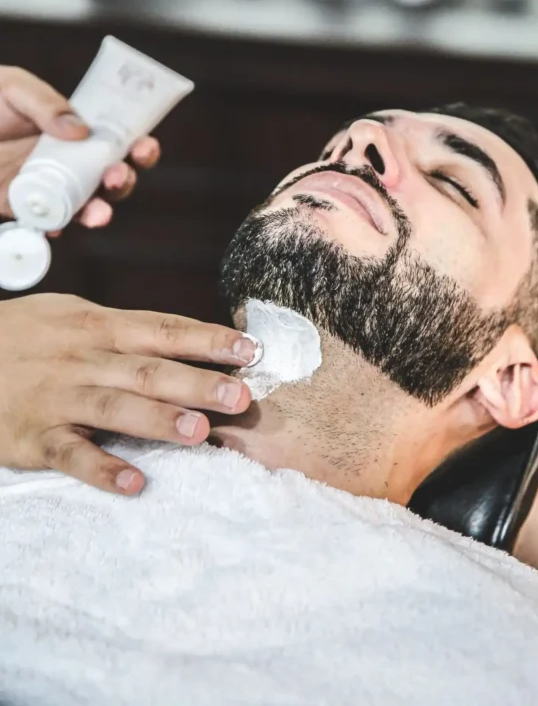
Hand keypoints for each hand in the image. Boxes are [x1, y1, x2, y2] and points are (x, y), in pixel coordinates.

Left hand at [0, 66, 160, 227]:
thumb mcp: (11, 87)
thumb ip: (45, 103)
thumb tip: (80, 130)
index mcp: (74, 129)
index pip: (116, 139)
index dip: (138, 145)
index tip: (144, 145)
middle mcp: (67, 160)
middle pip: (109, 178)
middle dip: (124, 180)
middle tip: (117, 175)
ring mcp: (45, 185)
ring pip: (84, 206)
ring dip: (99, 212)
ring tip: (99, 213)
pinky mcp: (19, 206)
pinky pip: (44, 222)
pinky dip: (54, 227)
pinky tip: (55, 224)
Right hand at [0, 294, 258, 493]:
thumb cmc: (26, 336)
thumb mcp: (73, 316)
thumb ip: (125, 330)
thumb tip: (188, 339)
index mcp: (99, 326)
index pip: (164, 329)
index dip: (208, 340)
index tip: (251, 349)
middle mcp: (84, 359)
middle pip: (148, 369)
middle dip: (197, 382)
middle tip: (242, 396)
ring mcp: (58, 397)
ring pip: (114, 407)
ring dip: (158, 420)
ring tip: (200, 433)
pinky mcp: (33, 436)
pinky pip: (70, 454)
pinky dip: (102, 468)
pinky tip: (135, 482)